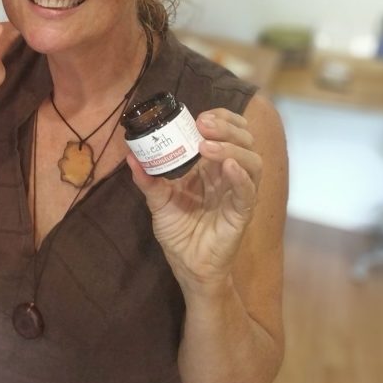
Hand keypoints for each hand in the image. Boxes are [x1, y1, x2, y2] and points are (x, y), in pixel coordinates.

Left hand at [126, 108, 262, 291]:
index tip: (200, 116)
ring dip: (231, 148)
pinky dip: (241, 177)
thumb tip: (130, 155)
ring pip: (252, 161)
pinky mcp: (241, 213)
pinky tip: (228, 167)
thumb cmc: (179, 233)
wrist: (188, 266)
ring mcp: (238, 194)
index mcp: (211, 169)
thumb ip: (148, 179)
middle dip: (227, 127)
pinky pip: (248, 191)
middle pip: (244, 141)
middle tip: (204, 124)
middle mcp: (228, 176)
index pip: (228, 133)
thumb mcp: (159, 202)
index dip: (221, 120)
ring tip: (207, 146)